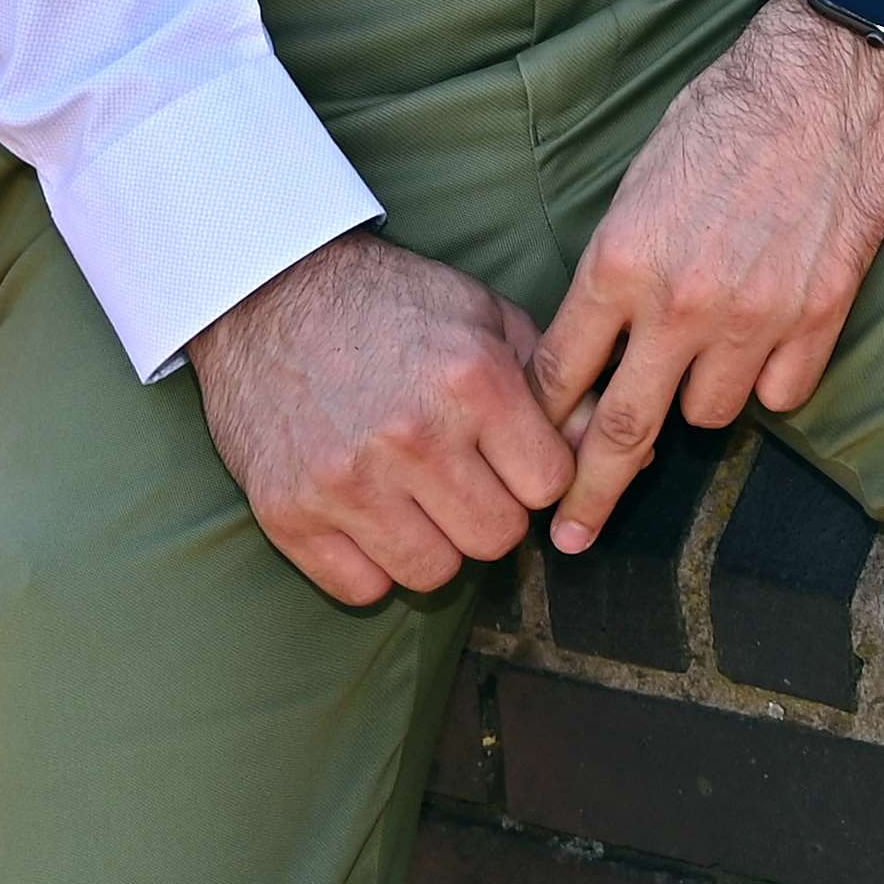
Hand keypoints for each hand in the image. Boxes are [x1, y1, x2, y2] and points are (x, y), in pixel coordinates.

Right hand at [184, 228, 578, 607]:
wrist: (267, 295)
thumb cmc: (391, 304)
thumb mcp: (485, 317)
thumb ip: (554, 383)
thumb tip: (616, 450)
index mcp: (472, 382)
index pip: (549, 484)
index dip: (539, 474)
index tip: (515, 458)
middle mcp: (411, 438)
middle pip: (497, 538)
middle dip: (494, 512)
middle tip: (467, 479)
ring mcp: (345, 482)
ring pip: (434, 573)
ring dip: (437, 544)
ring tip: (419, 498)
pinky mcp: (288, 514)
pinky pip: (362, 588)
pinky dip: (373, 564)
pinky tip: (372, 518)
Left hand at [532, 0, 883, 551]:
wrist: (824, 81)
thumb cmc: (722, 119)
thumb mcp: (637, 188)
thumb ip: (614, 275)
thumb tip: (598, 348)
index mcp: (620, 263)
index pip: (561, 376)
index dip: (542, 425)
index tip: (534, 460)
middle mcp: (681, 301)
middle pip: (622, 430)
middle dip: (589, 494)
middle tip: (571, 538)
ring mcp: (755, 314)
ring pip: (709, 416)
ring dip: (698, 403)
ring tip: (705, 366)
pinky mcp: (819, 313)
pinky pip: (782, 392)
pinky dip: (769, 380)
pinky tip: (767, 344)